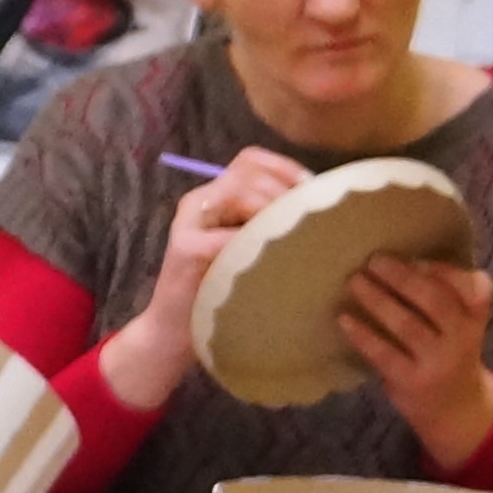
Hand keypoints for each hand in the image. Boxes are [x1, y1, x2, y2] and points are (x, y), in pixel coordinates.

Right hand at [112, 149, 307, 408]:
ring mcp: (188, 224)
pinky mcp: (184, 249)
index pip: (251, 159)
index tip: (310, 191)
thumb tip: (318, 200)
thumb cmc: (222, 290)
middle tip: (302, 221)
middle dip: (283, 192)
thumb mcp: (249, 246)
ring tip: (283, 239)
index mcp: (214, 197)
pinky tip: (266, 261)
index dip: (284, 167)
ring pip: (239, 189)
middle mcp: (197, 203)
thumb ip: (269, 219)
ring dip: (269, 210)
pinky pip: (230, 233)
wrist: (175, 333)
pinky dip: (252, 243)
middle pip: (248, 170)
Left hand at [340, 256, 492, 468]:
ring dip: (378, 300)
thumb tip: (397, 262)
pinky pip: (383, 353)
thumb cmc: (449, 354)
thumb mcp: (460, 325)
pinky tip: (344, 319)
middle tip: (374, 260)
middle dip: (403, 277)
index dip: (445, 270)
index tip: (415, 256)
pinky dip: (362, 334)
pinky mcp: (412, 381)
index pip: (475, 287)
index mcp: (476, 317)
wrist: (455, 408)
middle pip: (435, 301)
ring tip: (354, 282)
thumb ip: (445, 298)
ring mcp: (437, 361)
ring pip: (407, 324)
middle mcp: (462, 338)